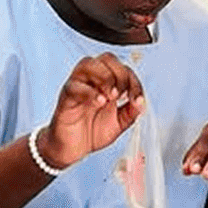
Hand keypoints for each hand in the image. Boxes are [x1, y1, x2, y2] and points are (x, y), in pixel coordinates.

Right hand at [40, 54, 144, 169]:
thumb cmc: (93, 132)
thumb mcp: (119, 123)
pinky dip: (90, 92)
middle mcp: (92, 80)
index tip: (136, 98)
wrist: (72, 149)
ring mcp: (78, 86)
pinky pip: (74, 85)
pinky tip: (99, 102)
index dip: (133, 80)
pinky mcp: (66, 97)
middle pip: (107, 58)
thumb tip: (141, 102)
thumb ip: (131, 112)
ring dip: (104, 77)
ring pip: (88, 63)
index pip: (123, 67)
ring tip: (110, 97)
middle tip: (120, 95)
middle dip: (120, 74)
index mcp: (107, 83)